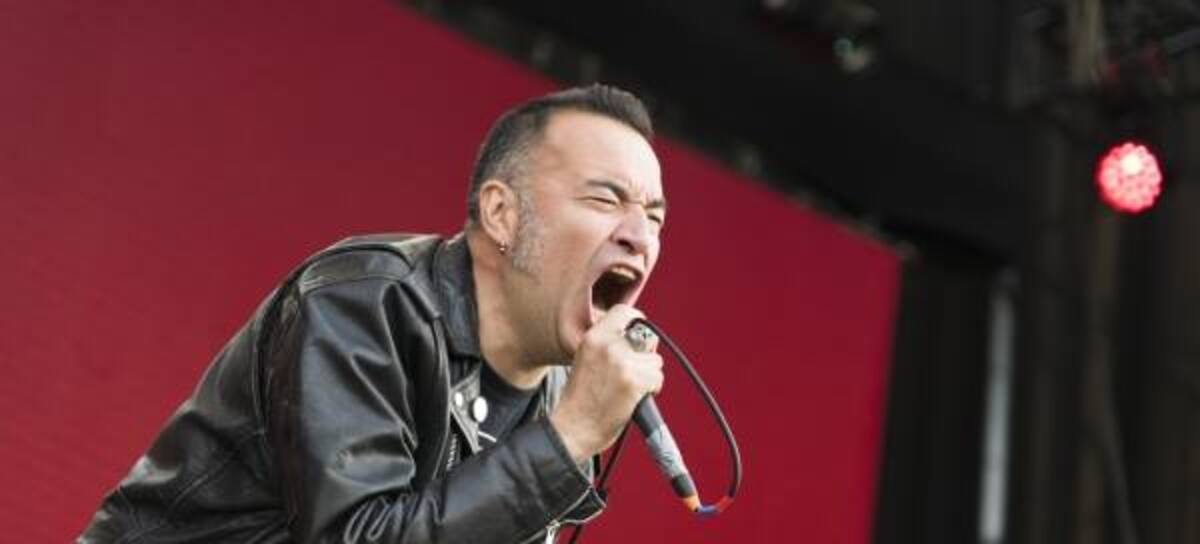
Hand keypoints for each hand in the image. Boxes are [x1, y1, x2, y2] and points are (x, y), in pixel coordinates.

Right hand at [549, 305, 662, 462]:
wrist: (572, 429)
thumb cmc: (580, 400)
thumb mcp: (586, 359)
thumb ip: (608, 345)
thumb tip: (638, 337)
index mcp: (593, 337)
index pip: (624, 311)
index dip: (636, 323)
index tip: (638, 336)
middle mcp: (607, 345)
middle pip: (647, 337)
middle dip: (646, 354)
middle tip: (631, 372)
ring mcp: (621, 362)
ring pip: (655, 361)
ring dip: (649, 375)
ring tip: (628, 389)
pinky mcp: (633, 381)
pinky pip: (657, 379)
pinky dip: (652, 390)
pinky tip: (633, 399)